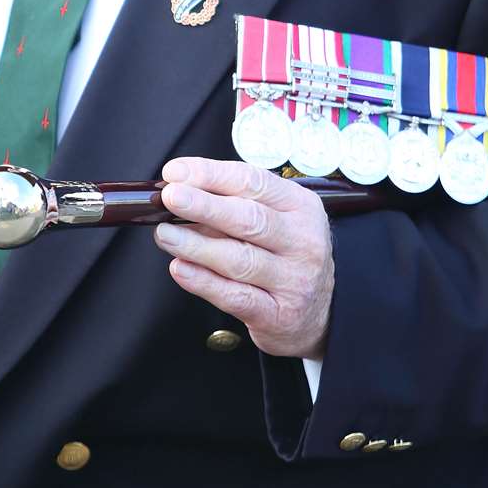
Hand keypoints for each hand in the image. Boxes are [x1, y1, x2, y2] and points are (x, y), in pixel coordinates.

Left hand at [153, 156, 334, 359]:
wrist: (322, 313)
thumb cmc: (287, 255)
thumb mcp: (277, 219)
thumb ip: (235, 204)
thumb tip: (181, 192)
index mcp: (300, 206)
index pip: (253, 182)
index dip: (211, 174)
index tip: (176, 173)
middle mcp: (302, 241)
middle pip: (248, 218)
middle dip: (204, 205)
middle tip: (170, 197)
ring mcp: (293, 280)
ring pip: (238, 259)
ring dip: (195, 245)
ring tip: (165, 234)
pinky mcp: (278, 315)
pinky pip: (235, 296)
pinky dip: (203, 282)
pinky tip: (180, 268)